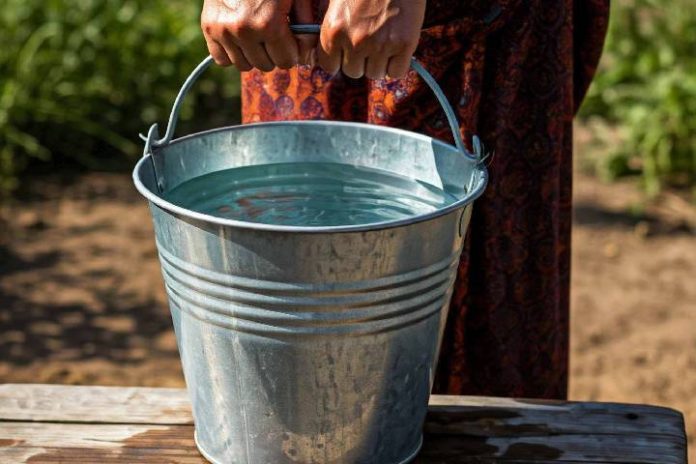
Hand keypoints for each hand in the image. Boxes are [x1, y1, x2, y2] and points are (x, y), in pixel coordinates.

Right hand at [201, 0, 316, 70]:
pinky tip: (239, 37)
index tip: (290, 40)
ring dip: (253, 54)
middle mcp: (245, 30)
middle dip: (273, 53)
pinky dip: (232, 52)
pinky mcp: (209, 27)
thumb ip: (305, 25)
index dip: (292, 51)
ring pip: (244, 66)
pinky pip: (222, 59)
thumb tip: (306, 56)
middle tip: (273, 35)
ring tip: (256, 34)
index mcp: (269, 23)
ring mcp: (224, 30)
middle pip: (266, 66)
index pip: (286, 61)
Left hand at [317, 0, 425, 78]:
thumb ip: (333, 29)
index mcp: (333, 31)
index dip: (340, 59)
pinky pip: (396, 72)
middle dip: (361, 59)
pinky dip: (398, 63)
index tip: (347, 50)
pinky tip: (397, 46)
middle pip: (353, 72)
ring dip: (380, 62)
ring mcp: (380, 45)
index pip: (329, 66)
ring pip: (375, 74)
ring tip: (385, 38)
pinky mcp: (404, 44)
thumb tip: (331, 56)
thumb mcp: (336, 2)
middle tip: (370, 39)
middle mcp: (355, 42)